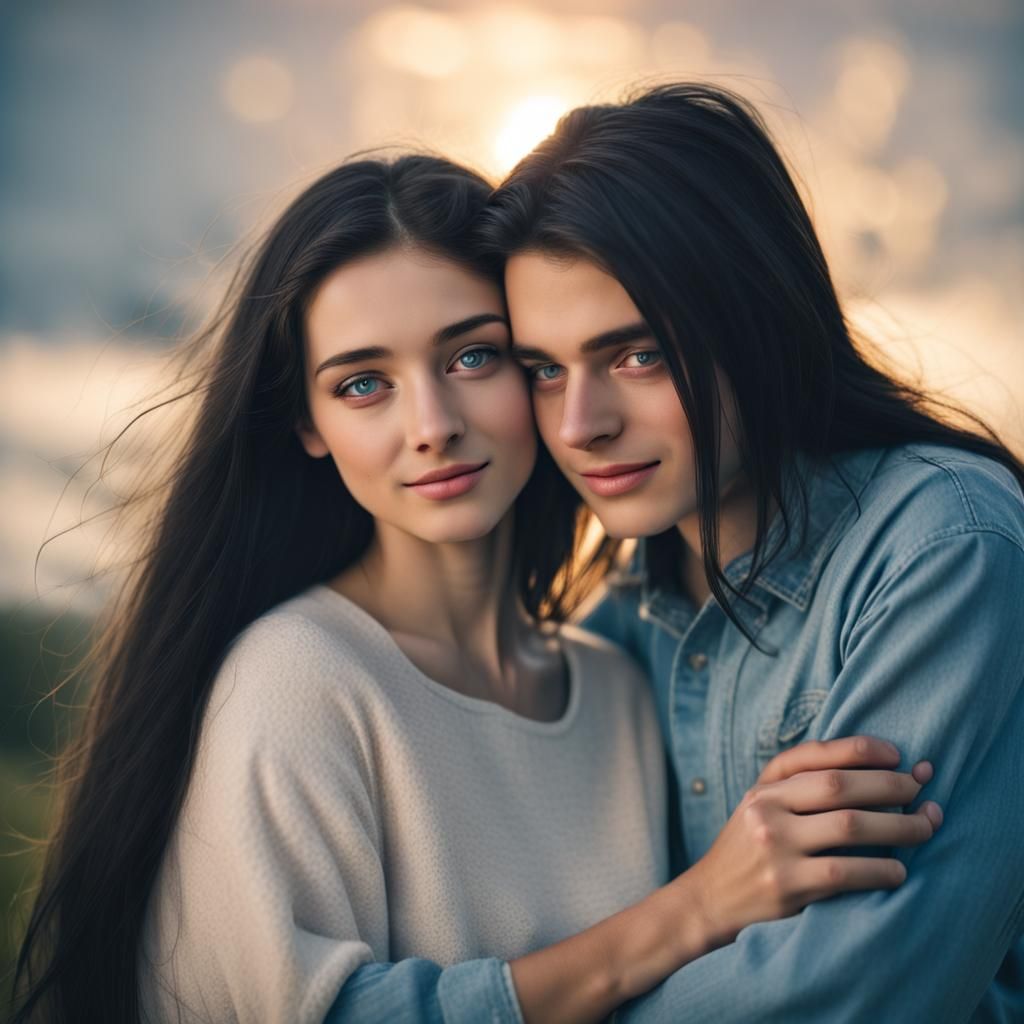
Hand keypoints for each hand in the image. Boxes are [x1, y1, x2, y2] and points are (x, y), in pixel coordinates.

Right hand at [683, 736, 940, 949]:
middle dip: (890, 785)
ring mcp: (775, 846)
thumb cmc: (749, 848)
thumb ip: (799, 786)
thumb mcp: (760, 806)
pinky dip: (880, 870)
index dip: (861, 749)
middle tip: (923, 790)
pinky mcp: (786, 885)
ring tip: (926, 827)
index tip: (898, 754)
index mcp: (764, 786)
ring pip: (849, 826)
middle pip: (838, 786)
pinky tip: (899, 872)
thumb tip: (872, 768)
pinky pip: (846, 873)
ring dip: (899, 826)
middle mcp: (766, 809)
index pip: (815, 754)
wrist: (711, 898)